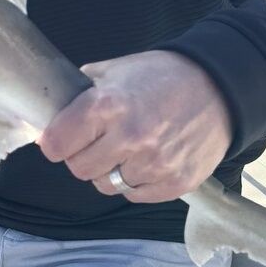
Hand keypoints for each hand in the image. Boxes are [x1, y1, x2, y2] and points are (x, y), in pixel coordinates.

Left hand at [37, 50, 232, 202]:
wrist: (218, 87)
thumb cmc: (160, 75)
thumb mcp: (113, 70)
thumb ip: (79, 93)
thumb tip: (48, 117)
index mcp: (107, 105)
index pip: (57, 144)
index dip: (54, 141)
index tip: (59, 138)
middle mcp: (130, 137)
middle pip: (79, 169)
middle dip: (81, 155)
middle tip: (95, 141)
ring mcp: (155, 164)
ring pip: (106, 186)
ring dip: (108, 170)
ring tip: (124, 148)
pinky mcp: (175, 184)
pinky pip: (134, 195)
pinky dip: (134, 181)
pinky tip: (145, 158)